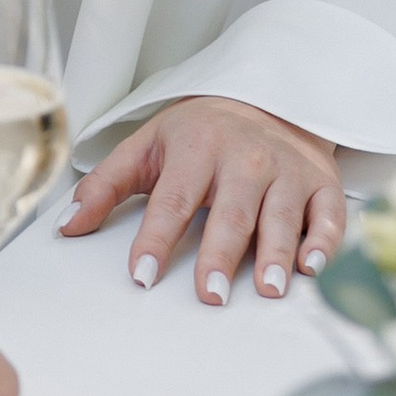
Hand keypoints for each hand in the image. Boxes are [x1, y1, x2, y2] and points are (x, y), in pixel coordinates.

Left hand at [60, 97, 343, 303]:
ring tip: (267, 289)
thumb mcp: (147, 146)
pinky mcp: (322, 183)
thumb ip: (106, 186)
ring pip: (282, 216)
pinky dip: (325, 241)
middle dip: (220, 254)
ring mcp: (288, 170)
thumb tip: (66, 228)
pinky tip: (311, 268)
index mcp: (197, 148)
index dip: (156, 240)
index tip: (142, 276)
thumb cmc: (200, 133)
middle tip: (209, 295)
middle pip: (231, 212)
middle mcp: (246, 158)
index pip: (172, 200)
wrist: (267, 99)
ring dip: (276, 253)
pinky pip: (328, 215)